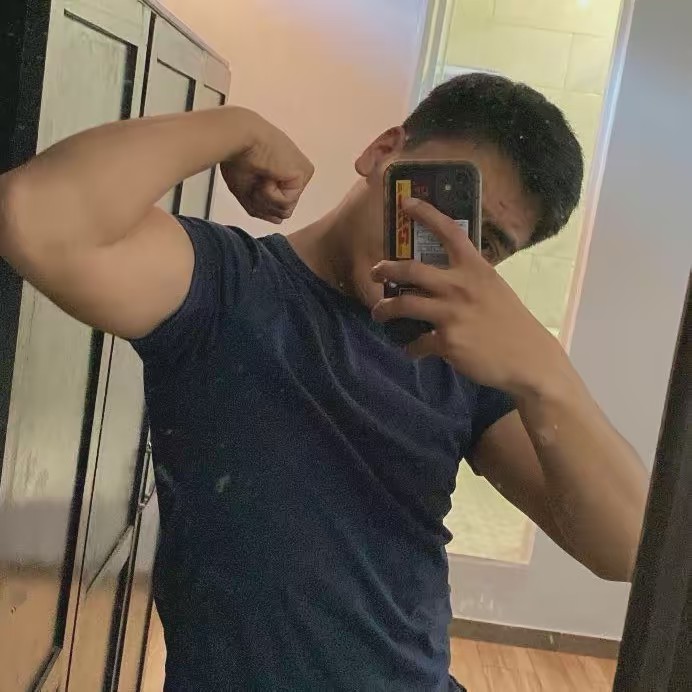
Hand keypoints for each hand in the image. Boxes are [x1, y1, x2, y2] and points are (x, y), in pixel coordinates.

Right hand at [220, 110, 313, 223]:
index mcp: (283, 172)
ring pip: (284, 210)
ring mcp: (302, 173)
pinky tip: (267, 176)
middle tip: (254, 180)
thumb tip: (279, 220)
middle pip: (282, 210)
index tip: (250, 180)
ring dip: (264, 199)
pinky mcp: (304, 173)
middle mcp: (295, 172)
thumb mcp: (247, 190)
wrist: (236, 139)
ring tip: (259, 178)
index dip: (258, 201)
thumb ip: (262, 205)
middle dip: (262, 203)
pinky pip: (286, 203)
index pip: (276, 204)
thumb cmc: (236, 158)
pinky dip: (270, 195)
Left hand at [370, 198, 567, 396]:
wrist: (528, 359)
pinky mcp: (447, 341)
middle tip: (374, 272)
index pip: (449, 232)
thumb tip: (444, 277)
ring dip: (384, 310)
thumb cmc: (512, 323)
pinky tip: (411, 350)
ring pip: (403, 305)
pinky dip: (410, 348)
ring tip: (379, 314)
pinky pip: (417, 342)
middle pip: (410, 270)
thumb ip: (469, 279)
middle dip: (384, 269)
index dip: (425, 214)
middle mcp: (460, 287)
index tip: (406, 202)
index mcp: (475, 269)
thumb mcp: (494, 289)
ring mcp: (452, 314)